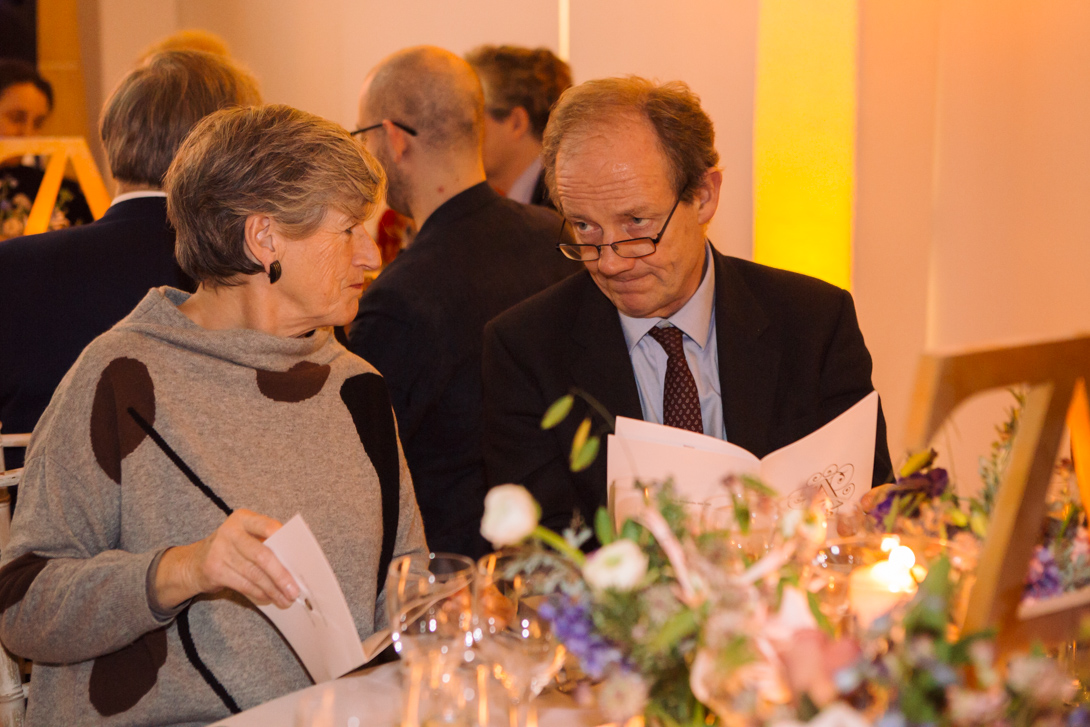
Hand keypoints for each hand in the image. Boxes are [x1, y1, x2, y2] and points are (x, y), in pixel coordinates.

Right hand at [154, 509, 298, 609]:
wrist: (194, 561)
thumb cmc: (232, 548)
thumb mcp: (246, 536)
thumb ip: (266, 542)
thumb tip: (295, 563)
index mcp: (243, 518)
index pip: (266, 525)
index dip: (283, 539)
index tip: (298, 556)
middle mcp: (230, 532)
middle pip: (262, 555)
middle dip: (281, 575)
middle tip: (295, 590)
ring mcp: (220, 551)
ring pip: (254, 574)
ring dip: (273, 589)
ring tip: (286, 599)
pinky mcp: (214, 570)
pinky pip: (243, 584)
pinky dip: (260, 593)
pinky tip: (270, 597)